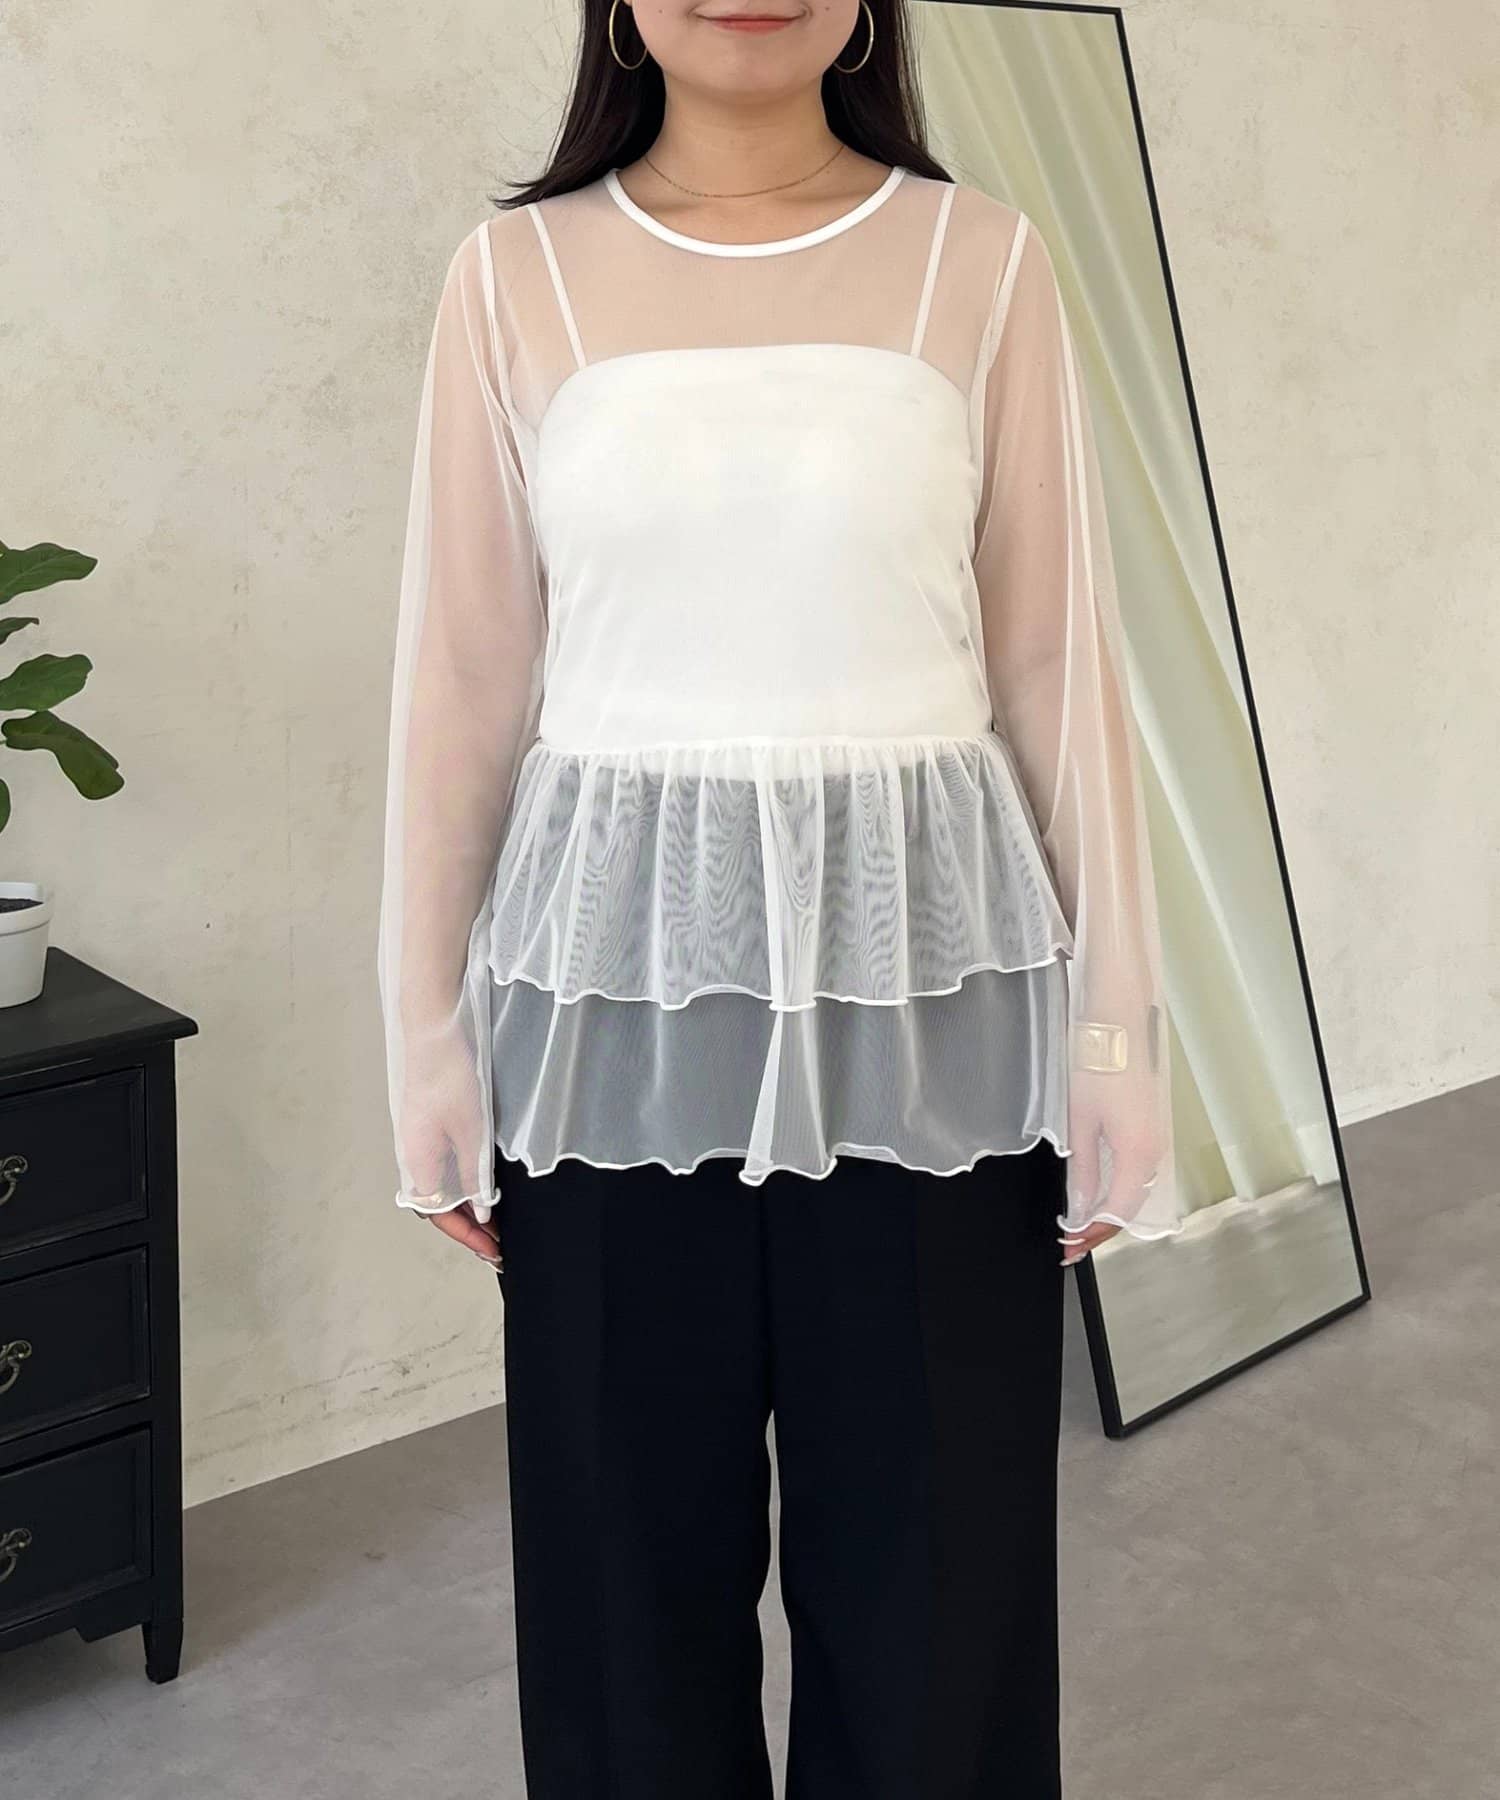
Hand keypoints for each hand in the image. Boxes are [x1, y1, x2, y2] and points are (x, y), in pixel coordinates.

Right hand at [398, 1040, 502, 1266]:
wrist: (434, 1031)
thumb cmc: (450, 1078)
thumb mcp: (472, 1134)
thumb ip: (475, 1177)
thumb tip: (482, 1212)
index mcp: (418, 1165)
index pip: (441, 1216)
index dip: (469, 1237)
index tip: (496, 1252)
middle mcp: (412, 1158)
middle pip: (437, 1206)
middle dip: (467, 1229)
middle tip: (498, 1243)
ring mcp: (417, 1142)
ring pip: (439, 1188)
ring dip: (465, 1208)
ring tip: (493, 1221)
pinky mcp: (426, 1126)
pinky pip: (441, 1168)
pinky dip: (461, 1184)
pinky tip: (481, 1182)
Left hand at [1060, 1066, 1165, 1265]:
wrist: (1116, 1021)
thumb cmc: (1094, 1063)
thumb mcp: (1079, 1122)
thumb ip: (1081, 1170)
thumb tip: (1080, 1207)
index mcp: (1137, 1155)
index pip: (1117, 1213)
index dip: (1091, 1234)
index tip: (1068, 1246)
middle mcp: (1154, 1152)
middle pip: (1130, 1207)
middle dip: (1100, 1229)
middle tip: (1070, 1245)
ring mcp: (1155, 1139)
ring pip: (1134, 1191)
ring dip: (1108, 1211)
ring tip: (1078, 1225)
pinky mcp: (1150, 1128)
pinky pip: (1136, 1172)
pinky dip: (1116, 1190)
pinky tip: (1095, 1194)